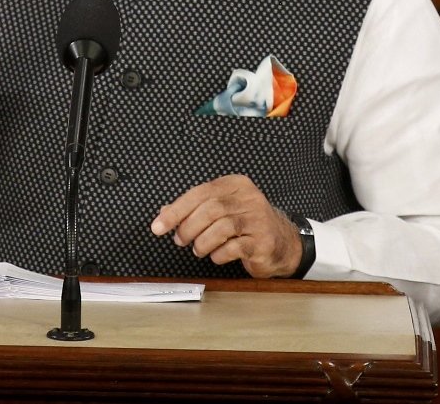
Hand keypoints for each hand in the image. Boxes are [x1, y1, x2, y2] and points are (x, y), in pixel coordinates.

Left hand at [150, 175, 304, 278]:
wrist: (282, 242)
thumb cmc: (246, 224)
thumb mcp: (222, 210)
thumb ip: (194, 208)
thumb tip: (164, 213)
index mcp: (235, 184)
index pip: (200, 192)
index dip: (176, 210)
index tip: (158, 226)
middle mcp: (248, 198)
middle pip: (210, 209)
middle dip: (188, 227)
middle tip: (180, 240)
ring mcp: (258, 219)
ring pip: (221, 228)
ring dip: (202, 243)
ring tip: (198, 249)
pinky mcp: (263, 241)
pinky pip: (233, 248)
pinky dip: (218, 254)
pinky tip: (216, 256)